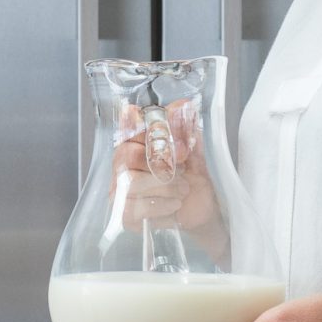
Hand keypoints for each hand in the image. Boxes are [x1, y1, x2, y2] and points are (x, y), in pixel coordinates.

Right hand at [111, 100, 223, 242]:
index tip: (178, 142)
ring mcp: (119, 188)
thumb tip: (184, 107)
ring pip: (132, 182)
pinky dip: (160, 205)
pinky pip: (134, 207)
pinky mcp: (124, 214)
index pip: (129, 122)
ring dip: (164, 186)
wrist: (202, 211)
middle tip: (183, 165)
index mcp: (136, 141)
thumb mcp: (195, 152)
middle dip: (161, 161)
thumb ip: (187, 131)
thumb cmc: (193, 179)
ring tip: (183, 189)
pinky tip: (174, 205)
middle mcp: (122, 162)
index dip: (152, 130)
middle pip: (128, 154)